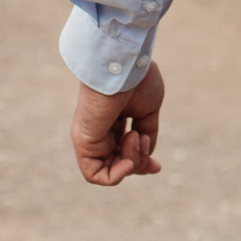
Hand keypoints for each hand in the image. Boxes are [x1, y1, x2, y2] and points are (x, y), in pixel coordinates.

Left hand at [71, 63, 166, 184]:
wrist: (126, 66)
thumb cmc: (138, 80)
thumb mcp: (148, 110)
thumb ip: (147, 133)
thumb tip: (146, 154)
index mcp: (116, 118)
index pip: (124, 150)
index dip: (141, 162)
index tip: (156, 166)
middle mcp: (101, 129)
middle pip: (118, 162)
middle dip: (138, 166)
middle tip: (151, 160)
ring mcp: (91, 136)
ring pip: (110, 169)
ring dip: (132, 163)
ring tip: (136, 137)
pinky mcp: (84, 141)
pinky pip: (94, 175)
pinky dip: (115, 175)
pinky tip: (128, 161)